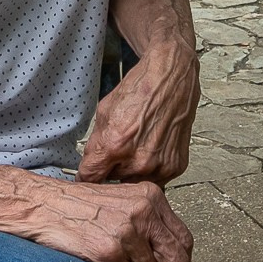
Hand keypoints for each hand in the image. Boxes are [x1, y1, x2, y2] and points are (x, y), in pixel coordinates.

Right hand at [35, 179, 193, 261]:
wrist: (40, 205)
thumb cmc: (75, 206)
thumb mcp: (121, 203)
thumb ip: (148, 224)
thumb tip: (169, 260)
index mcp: (150, 197)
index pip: (183, 239)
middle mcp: (142, 211)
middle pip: (176, 260)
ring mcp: (126, 231)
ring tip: (111, 261)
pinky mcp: (109, 250)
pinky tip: (98, 261)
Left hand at [77, 44, 199, 184]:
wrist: (171, 78)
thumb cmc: (140, 89)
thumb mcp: (104, 112)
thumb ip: (95, 144)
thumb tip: (90, 164)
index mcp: (116, 145)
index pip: (91, 177)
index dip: (87, 176)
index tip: (87, 175)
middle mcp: (139, 160)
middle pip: (113, 181)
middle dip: (110, 170)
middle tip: (116, 151)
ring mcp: (160, 166)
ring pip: (134, 182)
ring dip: (130, 171)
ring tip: (135, 147)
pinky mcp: (175, 166)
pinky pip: (155, 179)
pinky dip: (150, 169)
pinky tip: (150, 148)